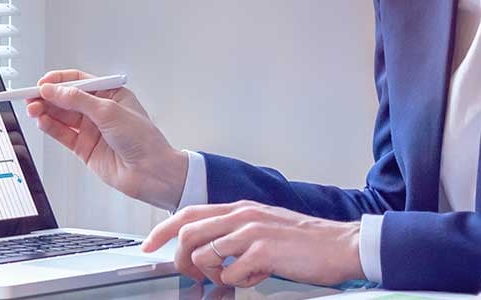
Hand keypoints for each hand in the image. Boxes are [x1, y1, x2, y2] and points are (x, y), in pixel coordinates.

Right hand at [25, 69, 188, 209]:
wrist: (152, 173)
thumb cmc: (144, 140)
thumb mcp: (109, 111)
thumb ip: (78, 100)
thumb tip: (54, 90)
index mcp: (110, 94)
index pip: (78, 81)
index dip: (58, 81)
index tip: (42, 83)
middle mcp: (99, 111)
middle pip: (65, 99)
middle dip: (47, 97)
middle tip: (31, 96)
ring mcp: (91, 130)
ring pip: (61, 116)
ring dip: (45, 111)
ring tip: (33, 109)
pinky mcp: (84, 148)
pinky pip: (62, 134)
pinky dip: (50, 127)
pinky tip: (42, 121)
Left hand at [141, 201, 363, 286]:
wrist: (343, 244)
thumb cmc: (304, 241)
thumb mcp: (262, 227)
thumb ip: (233, 234)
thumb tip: (207, 252)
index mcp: (238, 208)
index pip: (186, 214)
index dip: (162, 231)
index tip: (147, 246)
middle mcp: (241, 215)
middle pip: (187, 234)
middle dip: (182, 259)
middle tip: (195, 276)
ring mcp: (251, 232)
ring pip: (204, 255)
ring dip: (213, 274)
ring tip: (236, 276)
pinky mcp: (264, 251)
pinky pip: (231, 273)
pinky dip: (239, 281)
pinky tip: (258, 277)